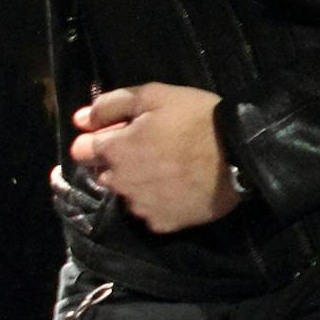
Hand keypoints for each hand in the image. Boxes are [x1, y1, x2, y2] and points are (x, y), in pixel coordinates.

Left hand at [68, 82, 238, 233]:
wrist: (239, 154)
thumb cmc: (196, 118)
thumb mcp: (155, 95)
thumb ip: (111, 105)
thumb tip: (79, 119)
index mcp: (115, 150)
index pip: (81, 150)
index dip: (99, 138)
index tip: (122, 132)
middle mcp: (120, 183)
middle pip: (105, 173)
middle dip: (119, 161)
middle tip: (151, 148)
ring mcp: (141, 207)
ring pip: (127, 194)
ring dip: (138, 183)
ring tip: (168, 169)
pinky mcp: (162, 223)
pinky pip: (150, 212)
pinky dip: (158, 201)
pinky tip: (178, 188)